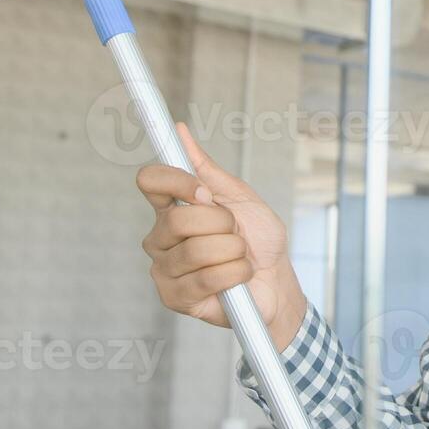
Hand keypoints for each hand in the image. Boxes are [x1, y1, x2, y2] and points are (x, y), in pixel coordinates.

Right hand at [135, 122, 305, 346]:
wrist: (276, 281)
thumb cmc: (259, 239)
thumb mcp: (238, 197)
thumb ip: (206, 168)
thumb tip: (179, 130)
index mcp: (171, 208)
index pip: (151, 182)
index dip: (178, 183)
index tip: (204, 192)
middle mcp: (161, 238)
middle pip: (178, 219)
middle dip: (222, 224)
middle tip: (236, 234)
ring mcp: (164, 269)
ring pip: (197, 249)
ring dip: (233, 252)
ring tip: (239, 257)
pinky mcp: (174, 297)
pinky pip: (206, 278)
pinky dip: (235, 274)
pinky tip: (238, 278)